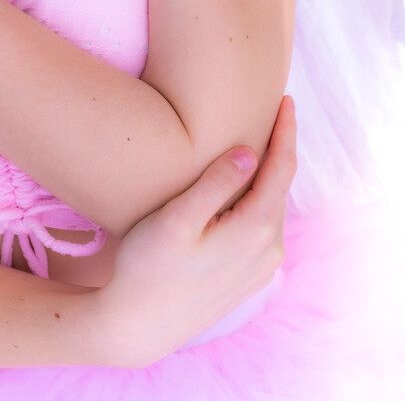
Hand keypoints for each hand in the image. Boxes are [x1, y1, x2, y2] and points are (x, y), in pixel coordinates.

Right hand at [91, 95, 296, 368]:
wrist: (139, 326)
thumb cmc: (148, 266)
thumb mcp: (177, 219)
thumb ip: (215, 183)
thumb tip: (250, 151)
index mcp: (256, 229)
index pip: (282, 168)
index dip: (286, 130)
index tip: (285, 98)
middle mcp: (269, 249)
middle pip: (280, 185)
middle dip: (278, 147)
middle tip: (270, 109)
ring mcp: (262, 267)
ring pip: (271, 205)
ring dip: (267, 173)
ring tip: (256, 140)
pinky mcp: (249, 277)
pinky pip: (263, 225)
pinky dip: (259, 197)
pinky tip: (242, 186)